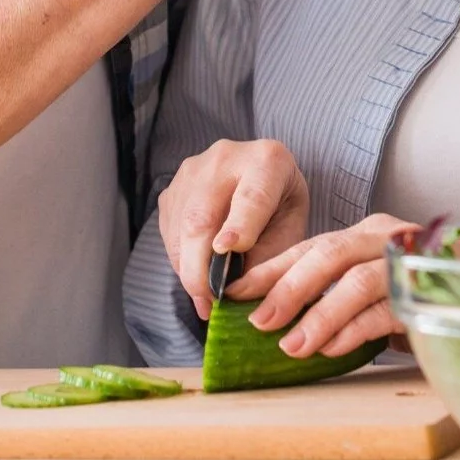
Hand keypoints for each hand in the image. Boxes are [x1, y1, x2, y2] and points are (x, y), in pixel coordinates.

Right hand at [158, 137, 309, 320]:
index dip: (239, 225)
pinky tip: (196, 274)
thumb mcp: (290, 228)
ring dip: (187, 268)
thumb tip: (237, 291)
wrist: (260, 172)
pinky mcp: (172, 187)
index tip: (227, 251)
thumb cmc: (280, 206)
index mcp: (267, 161)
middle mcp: (224, 158)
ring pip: (179, 226)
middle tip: (209, 301)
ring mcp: (192, 170)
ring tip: (204, 297)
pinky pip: (168, 231)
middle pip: (202, 214)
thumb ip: (269, 254)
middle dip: (200, 265)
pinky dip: (180, 260)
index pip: (251, 196)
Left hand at [229, 214, 420, 358]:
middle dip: (289, 287)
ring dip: (319, 316)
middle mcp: (384, 239)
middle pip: (329, 254)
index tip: (235, 292)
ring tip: (291, 346)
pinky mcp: (427, 294)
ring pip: (356, 281)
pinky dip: (354, 330)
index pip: (310, 246)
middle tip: (259, 321)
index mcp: (364, 234)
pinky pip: (385, 310)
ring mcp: (408, 263)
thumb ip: (330, 295)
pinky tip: (332, 350)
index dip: (270, 269)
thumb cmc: (414, 295)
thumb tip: (272, 317)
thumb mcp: (366, 291)